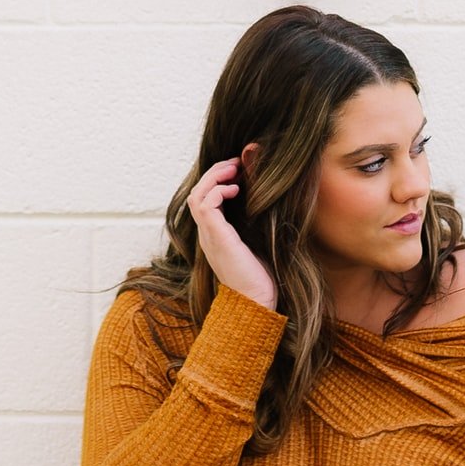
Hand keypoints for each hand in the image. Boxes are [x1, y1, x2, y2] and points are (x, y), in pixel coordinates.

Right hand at [187, 157, 277, 310]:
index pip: (204, 200)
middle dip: (214, 173)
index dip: (216, 181)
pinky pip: (205, 206)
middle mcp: (207, 234)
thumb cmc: (261, 277)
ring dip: (213, 178)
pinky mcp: (217, 237)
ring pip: (197, 196)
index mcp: (215, 235)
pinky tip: (235, 189)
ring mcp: (209, 236)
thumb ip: (255, 223)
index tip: (237, 170)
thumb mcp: (257, 241)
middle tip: (234, 163)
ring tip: (233, 170)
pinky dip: (217, 191)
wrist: (256, 302)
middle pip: (196, 194)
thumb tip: (268, 201)